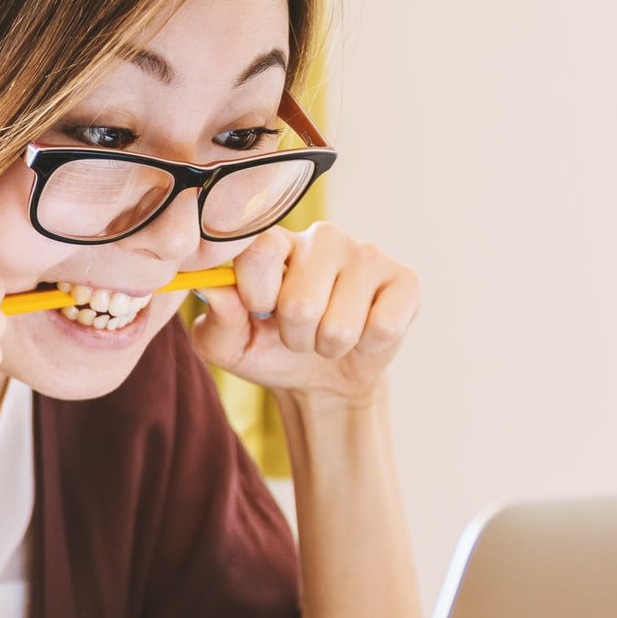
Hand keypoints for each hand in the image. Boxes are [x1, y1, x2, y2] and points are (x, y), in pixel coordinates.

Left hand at [189, 222, 420, 404]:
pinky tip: (364, 333)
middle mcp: (322, 238)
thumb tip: (211, 288)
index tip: (258, 310)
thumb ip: (216, 319)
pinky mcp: (405, 280)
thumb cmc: (268, 350)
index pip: (259, 252)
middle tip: (298, 333)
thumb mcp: (228, 345)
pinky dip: (367, 347)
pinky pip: (382, 327)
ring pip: (341, 323)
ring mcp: (367, 254)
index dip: (256, 294)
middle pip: (301, 302)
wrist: (321, 379)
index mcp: (275, 243)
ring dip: (328, 346)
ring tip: (328, 336)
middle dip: (295, 337)